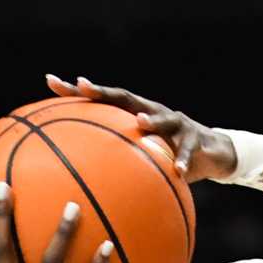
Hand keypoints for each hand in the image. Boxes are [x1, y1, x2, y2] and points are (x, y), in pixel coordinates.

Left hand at [43, 74, 234, 183]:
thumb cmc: (167, 154)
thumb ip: (118, 161)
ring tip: (139, 123)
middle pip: (124, 96)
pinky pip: (187, 150)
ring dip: (150, 120)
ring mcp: (174, 121)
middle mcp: (150, 110)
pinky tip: (177, 171)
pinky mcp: (195, 137)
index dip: (76, 91)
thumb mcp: (143, 156)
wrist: (211, 152)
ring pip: (160, 118)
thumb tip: (80, 180)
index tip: (50, 82)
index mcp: (132, 112)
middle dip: (103, 92)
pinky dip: (182, 160)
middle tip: (83, 86)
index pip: (101, 99)